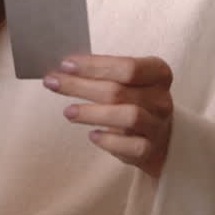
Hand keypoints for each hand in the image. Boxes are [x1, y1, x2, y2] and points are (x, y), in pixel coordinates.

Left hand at [44, 55, 173, 179]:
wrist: (160, 137)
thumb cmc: (135, 101)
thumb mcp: (127, 81)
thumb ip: (102, 73)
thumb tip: (63, 69)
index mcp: (158, 73)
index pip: (127, 67)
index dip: (94, 66)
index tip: (65, 65)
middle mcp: (161, 99)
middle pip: (118, 91)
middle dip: (80, 86)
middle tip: (53, 83)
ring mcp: (157, 126)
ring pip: (127, 116)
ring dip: (92, 113)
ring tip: (68, 112)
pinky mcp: (150, 150)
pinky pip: (130, 146)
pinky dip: (109, 140)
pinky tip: (93, 136)